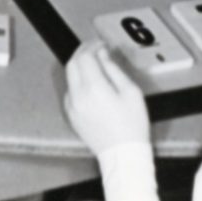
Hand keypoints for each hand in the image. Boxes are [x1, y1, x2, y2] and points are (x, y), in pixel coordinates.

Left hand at [63, 41, 150, 157]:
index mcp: (94, 88)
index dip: (92, 46)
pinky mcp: (71, 115)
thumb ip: (114, 69)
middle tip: (96, 50)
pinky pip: (70, 91)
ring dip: (80, 66)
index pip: (84, 56)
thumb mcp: (131, 92)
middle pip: (72, 63)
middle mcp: (78, 96)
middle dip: (83, 52)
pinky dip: (78, 82)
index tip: (102, 45)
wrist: (123, 155)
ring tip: (95, 66)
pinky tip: (91, 84)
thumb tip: (103, 55)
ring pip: (70, 76)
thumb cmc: (131, 125)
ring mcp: (72, 107)